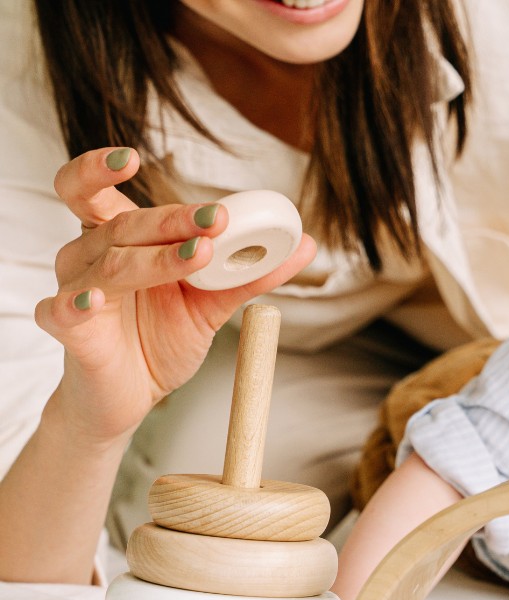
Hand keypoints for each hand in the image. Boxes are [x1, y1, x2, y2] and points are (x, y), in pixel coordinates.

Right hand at [34, 147, 316, 446]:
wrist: (132, 395)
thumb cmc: (160, 339)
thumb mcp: (213, 303)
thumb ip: (252, 272)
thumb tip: (305, 243)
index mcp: (119, 239)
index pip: (94, 190)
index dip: (102, 168)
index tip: (131, 156)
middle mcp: (90, 257)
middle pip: (122, 225)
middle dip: (172, 219)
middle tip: (217, 218)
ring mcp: (77, 291)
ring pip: (110, 264)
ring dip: (156, 258)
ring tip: (197, 256)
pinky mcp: (69, 332)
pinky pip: (65, 311)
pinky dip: (77, 304)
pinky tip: (94, 300)